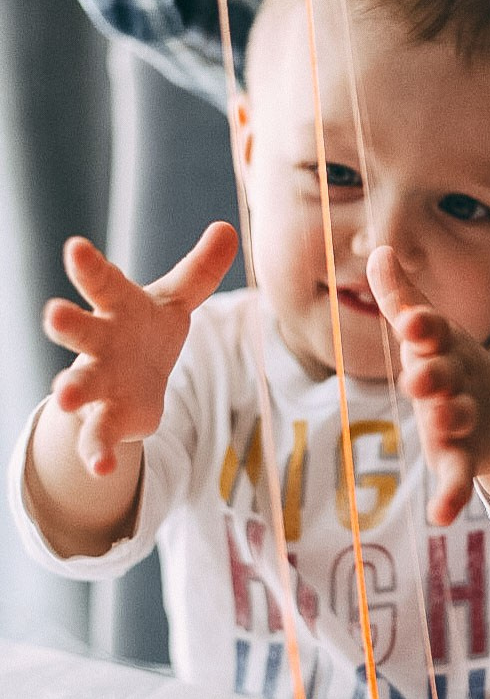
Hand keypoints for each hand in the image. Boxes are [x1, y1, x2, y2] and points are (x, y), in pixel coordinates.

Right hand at [44, 222, 238, 474]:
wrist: (130, 386)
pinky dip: (97, 454)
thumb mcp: (175, 302)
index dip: (88, 266)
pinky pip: (97, 438)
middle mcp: (99, 342)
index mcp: (116, 308)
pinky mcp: (107, 420)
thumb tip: (226, 227)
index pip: (102, 282)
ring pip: (79, 385)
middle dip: (65, 323)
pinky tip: (102, 471)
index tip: (75, 248)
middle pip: (79, 330)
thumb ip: (200, 271)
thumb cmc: (146, 332)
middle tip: (52, 315)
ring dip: (71, 390)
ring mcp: (98, 382)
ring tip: (64, 397)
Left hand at [366, 244, 489, 523]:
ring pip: (458, 420)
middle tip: (419, 376)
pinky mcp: (466, 457)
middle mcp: (458, 380)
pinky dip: (452, 495)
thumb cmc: (451, 364)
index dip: (423, 327)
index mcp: (445, 346)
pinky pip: (460, 477)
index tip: (412, 323)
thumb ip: (402, 298)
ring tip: (441, 425)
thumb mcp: (430, 332)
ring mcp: (464, 419)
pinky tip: (441, 516)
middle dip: (435, 374)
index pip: (434, 332)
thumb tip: (378, 250)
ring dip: (450, 422)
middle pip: (447, 375)